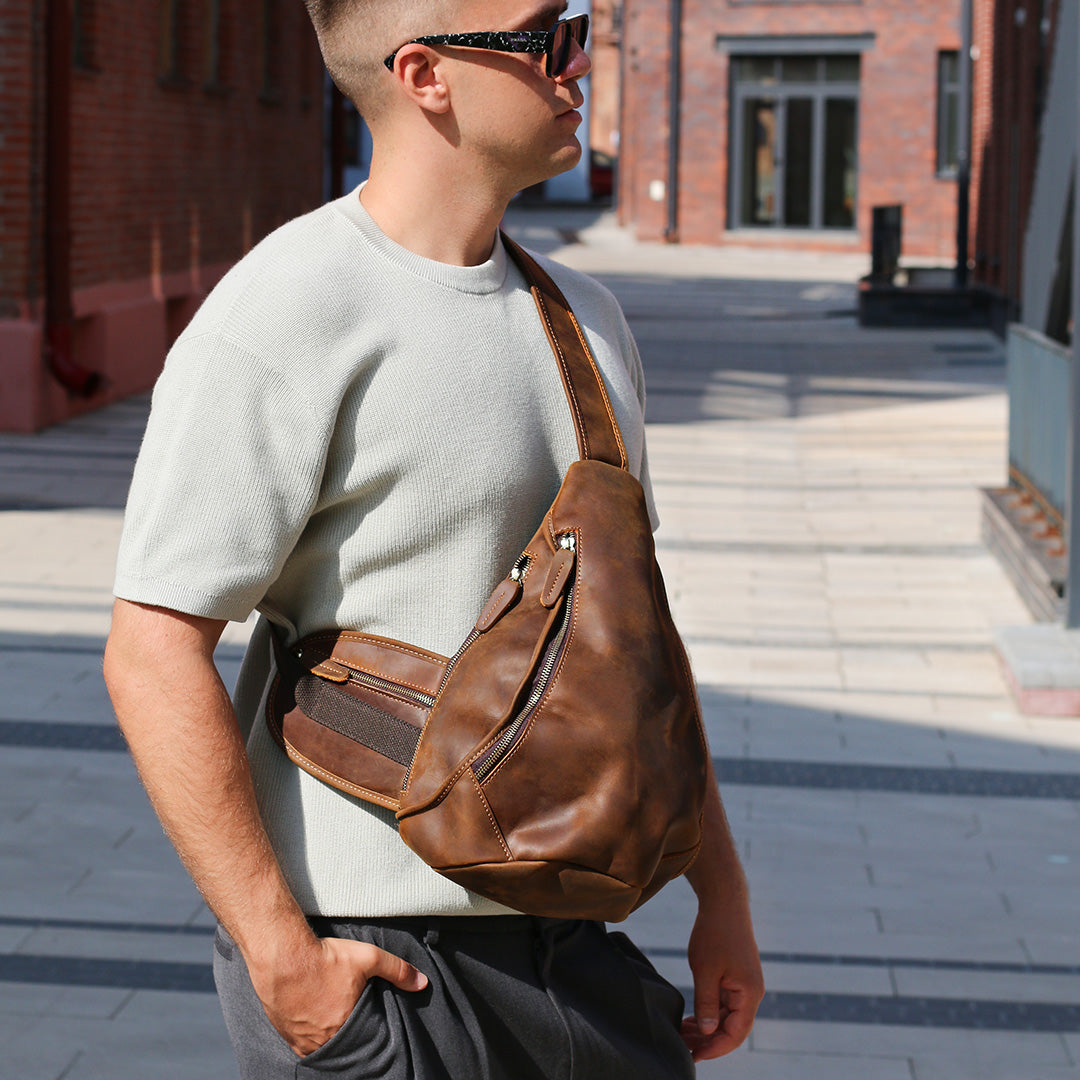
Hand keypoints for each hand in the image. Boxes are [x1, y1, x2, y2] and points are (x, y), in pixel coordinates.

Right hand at [248, 933, 427, 1056]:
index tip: (370, 1022)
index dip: (369, 1031)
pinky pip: (302, 1044)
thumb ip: (397, 970)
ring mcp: (301, 1040)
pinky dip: (311, 1036)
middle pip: (343, 1044)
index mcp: (345, 1028)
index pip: (364, 1040)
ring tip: (335, 1020)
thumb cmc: (324, 958)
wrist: (282, 956)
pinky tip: (315, 1021)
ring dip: (329, 1036)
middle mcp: (322, 1041)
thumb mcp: (367, 958)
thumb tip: (422, 983)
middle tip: (352, 1019)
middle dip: (350, 1035)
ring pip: (322, 1046)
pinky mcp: (285, 1034)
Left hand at [682, 900, 763, 1060]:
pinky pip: (725, 1004)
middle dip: (709, 1041)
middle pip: (733, 1029)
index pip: (736, 1034)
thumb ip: (707, 1003)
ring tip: (684, 1035)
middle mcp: (752, 992)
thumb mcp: (706, 970)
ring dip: (708, 1029)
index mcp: (750, 994)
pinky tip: (692, 1019)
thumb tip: (709, 1032)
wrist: (724, 902)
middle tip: (684, 1048)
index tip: (694, 1056)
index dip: (715, 1049)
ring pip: (728, 1017)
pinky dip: (710, 1013)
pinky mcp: (737, 977)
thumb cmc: (715, 933)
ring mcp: (745, 985)